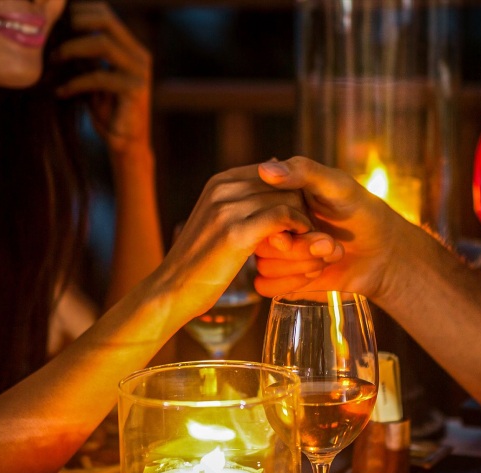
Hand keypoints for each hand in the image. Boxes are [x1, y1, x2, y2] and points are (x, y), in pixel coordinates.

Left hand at [54, 1, 151, 154]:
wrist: (125, 144)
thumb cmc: (107, 111)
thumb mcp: (94, 76)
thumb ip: (86, 56)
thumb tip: (56, 32)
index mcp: (131, 49)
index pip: (106, 15)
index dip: (80, 11)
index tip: (55, 22)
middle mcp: (140, 56)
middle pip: (107, 22)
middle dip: (76, 23)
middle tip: (52, 36)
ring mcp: (140, 73)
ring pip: (103, 44)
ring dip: (71, 49)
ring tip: (53, 61)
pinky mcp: (135, 91)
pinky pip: (99, 76)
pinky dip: (76, 82)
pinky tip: (61, 92)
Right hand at [156, 164, 335, 321]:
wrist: (172, 291)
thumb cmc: (200, 264)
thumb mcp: (217, 224)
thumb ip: (241, 203)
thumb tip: (270, 182)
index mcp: (220, 182)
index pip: (273, 173)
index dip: (292, 194)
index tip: (299, 218)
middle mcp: (222, 188)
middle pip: (283, 183)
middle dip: (301, 205)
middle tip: (309, 231)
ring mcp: (227, 208)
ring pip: (286, 198)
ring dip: (303, 219)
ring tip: (308, 239)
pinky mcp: (236, 232)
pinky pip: (282, 217)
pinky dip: (297, 228)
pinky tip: (299, 242)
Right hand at [256, 157, 409, 300]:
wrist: (382, 253)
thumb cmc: (362, 212)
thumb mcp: (338, 185)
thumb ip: (304, 172)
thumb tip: (265, 169)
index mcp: (277, 198)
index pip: (256, 212)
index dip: (281, 224)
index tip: (310, 226)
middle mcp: (271, 225)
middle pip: (260, 243)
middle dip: (300, 248)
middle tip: (329, 243)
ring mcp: (275, 254)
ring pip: (264, 267)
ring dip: (302, 265)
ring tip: (329, 255)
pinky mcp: (281, 280)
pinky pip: (265, 286)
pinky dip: (292, 283)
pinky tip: (316, 274)